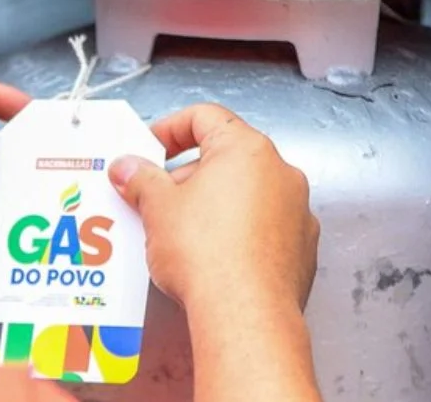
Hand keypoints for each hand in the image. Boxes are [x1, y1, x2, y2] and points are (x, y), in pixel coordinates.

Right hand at [109, 103, 321, 401]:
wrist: (244, 313)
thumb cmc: (206, 253)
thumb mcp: (157, 207)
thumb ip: (140, 179)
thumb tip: (128, 168)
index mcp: (246, 150)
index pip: (205, 117)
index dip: (169, 129)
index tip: (149, 150)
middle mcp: (280, 173)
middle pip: (226, 157)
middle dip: (186, 174)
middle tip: (154, 197)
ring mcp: (297, 211)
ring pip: (246, 193)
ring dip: (212, 203)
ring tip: (179, 231)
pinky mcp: (302, 248)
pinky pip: (263, 226)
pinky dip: (237, 231)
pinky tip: (210, 255)